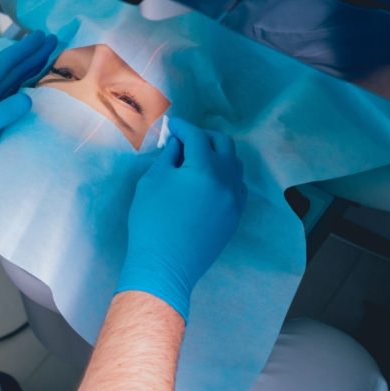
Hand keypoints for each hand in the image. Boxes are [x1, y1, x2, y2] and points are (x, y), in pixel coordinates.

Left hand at [0, 31, 56, 213]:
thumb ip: (4, 111)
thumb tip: (29, 99)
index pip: (5, 63)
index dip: (24, 49)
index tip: (43, 36)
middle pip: (9, 70)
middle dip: (30, 56)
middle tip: (52, 42)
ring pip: (9, 84)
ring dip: (27, 71)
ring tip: (45, 61)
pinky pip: (6, 100)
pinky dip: (19, 92)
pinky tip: (27, 94)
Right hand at [116, 118, 245, 320]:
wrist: (166, 265)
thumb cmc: (152, 221)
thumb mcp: (152, 182)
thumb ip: (168, 156)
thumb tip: (178, 143)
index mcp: (204, 169)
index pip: (196, 136)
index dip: (182, 127)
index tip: (172, 126)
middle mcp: (226, 180)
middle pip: (223, 144)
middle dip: (204, 136)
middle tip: (185, 140)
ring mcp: (235, 199)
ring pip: (234, 164)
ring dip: (218, 154)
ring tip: (198, 158)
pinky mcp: (235, 215)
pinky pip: (237, 185)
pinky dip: (225, 175)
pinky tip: (209, 181)